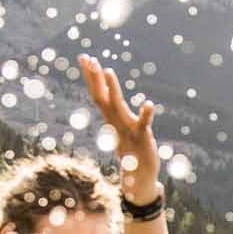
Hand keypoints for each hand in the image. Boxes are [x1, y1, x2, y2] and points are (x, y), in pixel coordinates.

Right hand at [78, 55, 160, 201]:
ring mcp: (128, 128)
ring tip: (109, 71)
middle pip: (102, 96)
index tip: (84, 57)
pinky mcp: (142, 137)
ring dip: (112, 89)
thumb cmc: (132, 150)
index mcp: (111, 118)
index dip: (91, 76)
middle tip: (86, 57)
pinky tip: (148, 104)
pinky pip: (144, 124)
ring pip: (118, 106)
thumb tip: (108, 99)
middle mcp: (116, 121)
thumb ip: (116, 114)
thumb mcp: (121, 128)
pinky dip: (145, 114)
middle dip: (94, 77)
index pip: (98, 93)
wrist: (140, 176)